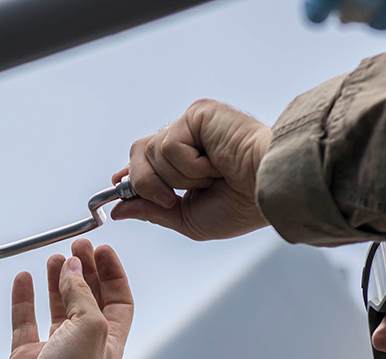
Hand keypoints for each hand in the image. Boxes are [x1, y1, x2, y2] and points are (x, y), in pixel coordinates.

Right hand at [0, 239, 132, 358]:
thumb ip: (80, 292)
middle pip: (88, 299)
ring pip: (58, 307)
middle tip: (76, 247)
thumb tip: (72, 267)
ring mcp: (55, 349)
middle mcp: (84, 344)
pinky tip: (24, 279)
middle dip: (84, 271)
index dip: (112, 273)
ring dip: (57, 281)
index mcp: (109, 340)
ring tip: (54, 258)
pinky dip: (24, 298)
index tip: (101, 250)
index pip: (118, 300)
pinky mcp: (27, 355)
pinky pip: (25, 320)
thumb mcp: (90, 325)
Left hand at [110, 99, 271, 240]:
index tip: (117, 185)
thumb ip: (152, 211)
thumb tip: (118, 210)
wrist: (268, 191)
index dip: (129, 174)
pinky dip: (189, 164)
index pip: (146, 161)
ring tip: (210, 177)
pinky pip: (169, 144)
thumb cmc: (242, 206)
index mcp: (187, 162)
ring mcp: (192, 124)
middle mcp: (188, 139)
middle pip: (138, 153)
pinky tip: (214, 163)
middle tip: (171, 197)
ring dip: (177, 177)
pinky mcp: (199, 113)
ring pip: (150, 152)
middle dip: (146, 182)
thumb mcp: (188, 219)